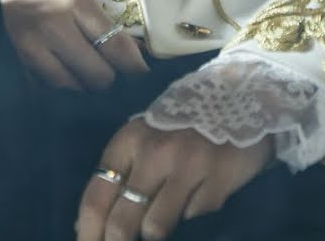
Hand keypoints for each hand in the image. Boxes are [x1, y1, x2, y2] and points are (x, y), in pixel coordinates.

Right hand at [0, 0, 149, 90]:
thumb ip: (96, 21)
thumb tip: (134, 53)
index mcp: (72, 1)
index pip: (116, 46)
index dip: (134, 68)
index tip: (140, 76)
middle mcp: (54, 25)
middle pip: (98, 76)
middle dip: (104, 80)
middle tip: (102, 75)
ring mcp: (30, 48)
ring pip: (71, 88)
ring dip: (77, 87)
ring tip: (75, 76)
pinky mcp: (11, 66)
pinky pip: (43, 90)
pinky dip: (51, 90)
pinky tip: (51, 79)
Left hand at [75, 116, 274, 240]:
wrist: (240, 96)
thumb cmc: (181, 124)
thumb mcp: (144, 138)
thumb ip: (119, 175)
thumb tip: (85, 224)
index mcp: (129, 140)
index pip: (96, 197)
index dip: (88, 233)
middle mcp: (154, 151)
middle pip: (122, 221)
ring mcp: (188, 165)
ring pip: (154, 228)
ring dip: (154, 234)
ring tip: (158, 227)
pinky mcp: (218, 179)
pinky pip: (194, 219)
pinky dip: (191, 217)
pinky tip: (196, 200)